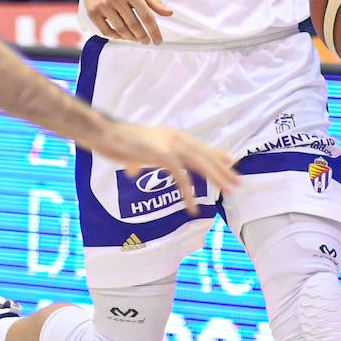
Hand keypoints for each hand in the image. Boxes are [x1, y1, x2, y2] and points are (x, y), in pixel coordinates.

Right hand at [81, 0, 171, 43]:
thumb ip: (154, 1)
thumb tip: (168, 13)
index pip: (146, 16)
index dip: (154, 31)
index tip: (157, 40)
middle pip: (134, 25)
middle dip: (143, 37)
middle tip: (146, 41)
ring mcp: (103, 6)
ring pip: (121, 30)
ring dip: (131, 38)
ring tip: (136, 38)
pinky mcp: (93, 12)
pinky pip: (106, 32)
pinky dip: (116, 37)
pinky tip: (122, 36)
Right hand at [96, 123, 239, 214]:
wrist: (103, 133)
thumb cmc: (113, 142)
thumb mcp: (131, 152)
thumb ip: (137, 161)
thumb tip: (133, 170)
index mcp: (169, 135)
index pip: (198, 146)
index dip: (215, 154)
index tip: (231, 161)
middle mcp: (174, 138)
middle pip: (204, 155)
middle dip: (222, 169)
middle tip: (238, 182)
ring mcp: (169, 145)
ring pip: (200, 163)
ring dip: (216, 178)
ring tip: (228, 191)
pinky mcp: (162, 156)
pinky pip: (181, 178)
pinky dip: (188, 193)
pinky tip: (192, 207)